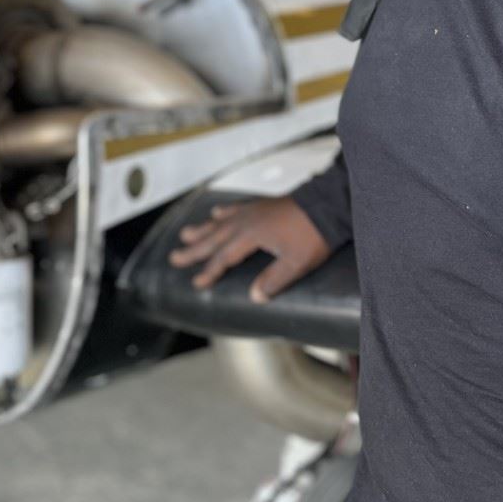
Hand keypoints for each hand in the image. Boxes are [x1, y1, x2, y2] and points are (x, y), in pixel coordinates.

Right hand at [167, 196, 332, 303]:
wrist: (328, 205)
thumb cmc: (313, 235)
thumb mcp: (296, 263)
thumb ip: (274, 280)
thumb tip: (255, 297)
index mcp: (251, 236)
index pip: (224, 257)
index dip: (210, 271)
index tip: (197, 283)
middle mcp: (246, 221)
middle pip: (214, 237)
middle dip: (194, 249)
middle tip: (174, 256)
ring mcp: (253, 210)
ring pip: (221, 221)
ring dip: (203, 229)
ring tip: (186, 233)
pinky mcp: (262, 204)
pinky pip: (235, 208)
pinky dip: (224, 212)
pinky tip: (216, 212)